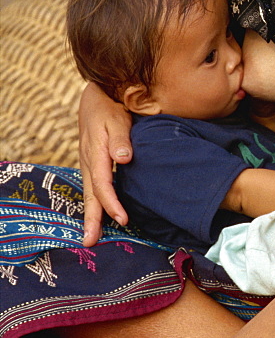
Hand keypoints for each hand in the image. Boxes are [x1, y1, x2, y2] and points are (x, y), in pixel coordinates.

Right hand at [78, 82, 132, 244]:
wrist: (97, 95)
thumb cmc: (111, 106)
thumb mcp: (117, 117)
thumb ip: (120, 138)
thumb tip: (124, 159)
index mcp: (95, 152)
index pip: (102, 185)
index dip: (112, 204)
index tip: (123, 220)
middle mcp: (88, 161)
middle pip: (90, 195)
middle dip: (91, 220)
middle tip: (90, 243)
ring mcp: (88, 162)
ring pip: (89, 193)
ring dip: (90, 215)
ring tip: (91, 237)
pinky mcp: (92, 162)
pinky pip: (92, 187)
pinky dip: (94, 203)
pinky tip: (98, 214)